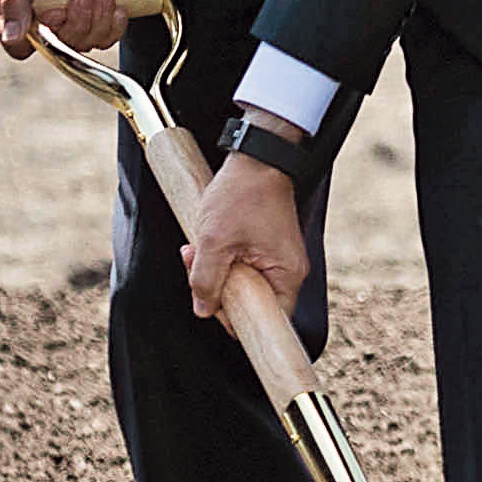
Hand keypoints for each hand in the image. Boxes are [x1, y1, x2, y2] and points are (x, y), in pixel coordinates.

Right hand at [0, 0, 141, 57]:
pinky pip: (104, 41)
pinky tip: (116, 4)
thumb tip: (10, 38)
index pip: (17, 46)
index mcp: (12, 8)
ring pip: (81, 45)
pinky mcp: (94, 22)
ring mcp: (68, 21)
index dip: (40, 37)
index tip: (57, 13)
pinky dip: (113, 26)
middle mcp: (38, 19)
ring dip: (97, 21)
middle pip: (56, 47)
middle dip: (76, 23)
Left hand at [184, 146, 311, 323]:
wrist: (256, 161)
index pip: (265, 320)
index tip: (212, 304)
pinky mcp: (267, 250)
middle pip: (249, 303)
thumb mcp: (214, 242)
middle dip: (214, 290)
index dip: (234, 319)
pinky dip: (220, 261)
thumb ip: (205, 281)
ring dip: (213, 273)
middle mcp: (288, 271)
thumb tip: (203, 309)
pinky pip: (242, 269)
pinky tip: (205, 245)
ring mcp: (278, 260)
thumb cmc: (243, 195)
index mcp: (286, 275)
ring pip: (240, 285)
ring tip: (194, 250)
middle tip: (193, 267)